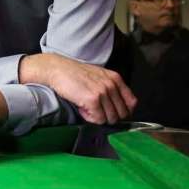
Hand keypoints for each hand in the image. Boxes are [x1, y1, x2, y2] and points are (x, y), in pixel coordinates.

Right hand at [20, 53, 135, 124]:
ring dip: (97, 117)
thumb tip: (116, 107)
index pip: (132, 103)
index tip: (112, 112)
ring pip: (110, 118)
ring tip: (86, 107)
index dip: (123, 111)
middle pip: (122, 113)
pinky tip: (81, 108)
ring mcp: (103, 92)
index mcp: (115, 79)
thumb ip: (110, 88)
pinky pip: (98, 119)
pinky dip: (89, 117)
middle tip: (95, 110)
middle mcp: (112, 85)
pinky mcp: (92, 100)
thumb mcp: (98, 76)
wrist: (56, 69)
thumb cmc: (73, 73)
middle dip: (109, 116)